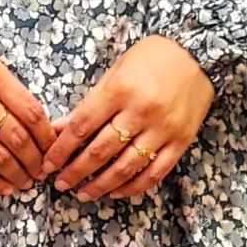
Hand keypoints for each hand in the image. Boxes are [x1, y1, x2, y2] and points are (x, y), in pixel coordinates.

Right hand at [0, 38, 55, 193]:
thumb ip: (9, 90)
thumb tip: (36, 124)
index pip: (31, 113)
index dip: (47, 137)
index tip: (53, 148)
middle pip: (17, 139)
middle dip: (36, 160)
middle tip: (43, 170)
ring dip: (17, 175)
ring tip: (27, 182)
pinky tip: (4, 187)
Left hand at [38, 35, 214, 201]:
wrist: (198, 53)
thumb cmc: (152, 58)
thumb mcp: (115, 71)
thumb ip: (90, 103)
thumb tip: (61, 128)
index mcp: (119, 90)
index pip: (82, 127)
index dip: (61, 150)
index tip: (48, 164)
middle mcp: (140, 112)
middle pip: (101, 151)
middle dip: (76, 171)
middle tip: (61, 184)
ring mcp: (163, 129)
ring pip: (126, 167)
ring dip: (101, 184)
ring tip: (84, 193)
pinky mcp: (181, 141)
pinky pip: (155, 172)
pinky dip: (134, 186)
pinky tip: (116, 192)